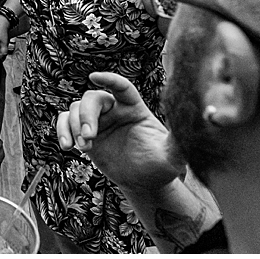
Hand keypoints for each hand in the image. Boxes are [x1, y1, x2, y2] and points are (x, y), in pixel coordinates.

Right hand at [55, 72, 184, 191]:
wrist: (143, 182)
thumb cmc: (160, 165)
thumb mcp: (171, 156)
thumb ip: (177, 142)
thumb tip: (198, 129)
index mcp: (134, 108)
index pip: (121, 87)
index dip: (109, 79)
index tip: (95, 76)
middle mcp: (113, 110)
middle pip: (93, 98)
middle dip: (86, 116)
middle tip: (89, 137)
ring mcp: (97, 120)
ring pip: (75, 108)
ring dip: (73, 126)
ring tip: (82, 147)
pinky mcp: (83, 132)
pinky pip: (64, 121)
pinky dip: (61, 130)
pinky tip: (67, 146)